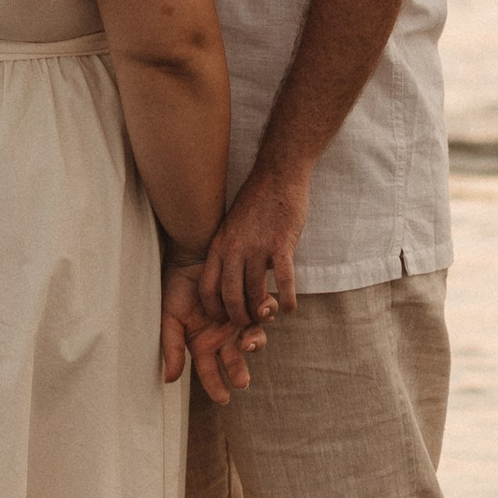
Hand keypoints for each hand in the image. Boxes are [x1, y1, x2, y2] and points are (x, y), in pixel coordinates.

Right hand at [163, 249, 262, 403]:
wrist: (189, 254)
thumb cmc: (175, 287)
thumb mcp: (169, 318)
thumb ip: (171, 347)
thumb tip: (170, 380)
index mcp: (201, 343)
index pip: (209, 371)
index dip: (216, 386)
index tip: (224, 399)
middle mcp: (222, 336)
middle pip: (234, 360)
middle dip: (239, 371)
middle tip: (242, 381)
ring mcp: (239, 319)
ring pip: (253, 338)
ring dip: (254, 343)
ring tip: (248, 342)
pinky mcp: (251, 301)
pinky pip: (263, 312)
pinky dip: (264, 315)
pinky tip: (261, 313)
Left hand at [203, 166, 306, 332]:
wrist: (278, 174)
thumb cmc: (256, 201)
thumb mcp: (231, 226)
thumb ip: (230, 252)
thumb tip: (235, 281)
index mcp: (219, 244)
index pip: (207, 287)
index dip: (213, 309)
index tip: (223, 318)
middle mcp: (234, 248)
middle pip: (230, 296)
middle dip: (238, 317)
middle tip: (247, 324)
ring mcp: (258, 247)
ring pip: (255, 292)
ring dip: (262, 311)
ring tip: (268, 316)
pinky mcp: (281, 244)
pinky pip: (283, 281)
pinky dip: (286, 299)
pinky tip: (290, 309)